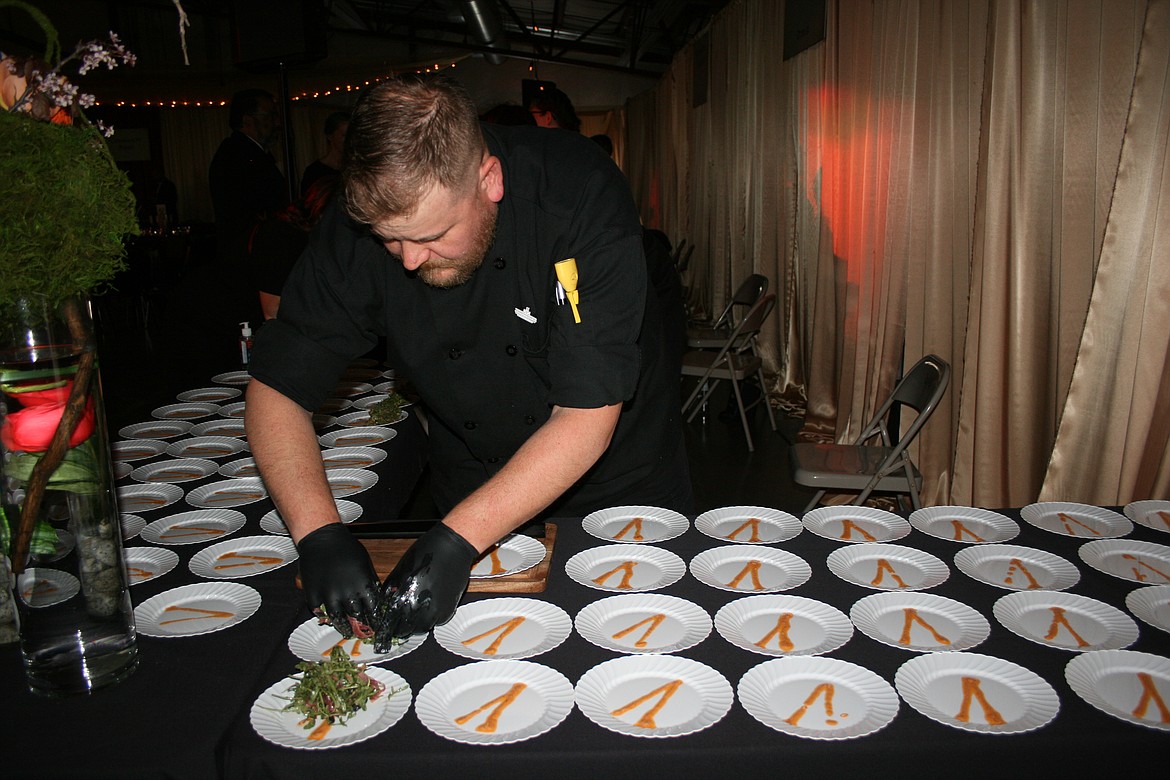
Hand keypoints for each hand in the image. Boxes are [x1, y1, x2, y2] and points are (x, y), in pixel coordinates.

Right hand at [296, 524, 379, 637]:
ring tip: (347, 631)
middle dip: (361, 626)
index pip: (373, 609)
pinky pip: (318, 611)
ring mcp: (328, 595)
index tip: (376, 625)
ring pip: (337, 619)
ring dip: (343, 627)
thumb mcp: (365, 563)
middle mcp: (346, 593)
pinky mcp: (313, 594)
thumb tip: (378, 596)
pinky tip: (326, 618)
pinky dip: (322, 616)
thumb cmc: (346, 548)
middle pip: (356, 617)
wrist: (322, 539)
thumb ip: (370, 581)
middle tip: (362, 632)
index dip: (375, 619)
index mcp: (362, 585)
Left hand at [373, 522, 477, 648]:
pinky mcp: (448, 610)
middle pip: (405, 631)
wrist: (451, 549)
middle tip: (401, 623)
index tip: (385, 631)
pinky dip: (432, 619)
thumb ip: (392, 590)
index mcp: (402, 598)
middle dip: (401, 628)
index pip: (390, 624)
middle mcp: (417, 607)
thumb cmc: (426, 554)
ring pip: (421, 629)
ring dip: (416, 625)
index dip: (386, 629)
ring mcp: (434, 611)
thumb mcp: (400, 571)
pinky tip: (430, 608)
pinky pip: (437, 623)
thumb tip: (385, 604)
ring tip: (415, 615)